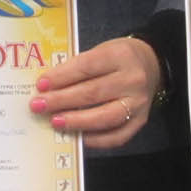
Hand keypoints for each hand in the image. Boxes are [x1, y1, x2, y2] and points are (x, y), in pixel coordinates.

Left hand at [30, 36, 160, 149]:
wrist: (151, 64)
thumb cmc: (118, 58)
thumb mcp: (101, 51)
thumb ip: (78, 67)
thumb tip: (48, 88)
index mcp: (120, 55)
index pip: (86, 67)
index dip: (61, 77)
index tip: (41, 85)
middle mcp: (133, 79)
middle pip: (92, 93)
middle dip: (61, 101)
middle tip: (39, 106)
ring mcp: (138, 102)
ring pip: (104, 116)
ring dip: (76, 121)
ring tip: (55, 122)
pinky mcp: (140, 121)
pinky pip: (117, 136)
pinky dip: (95, 139)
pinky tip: (77, 136)